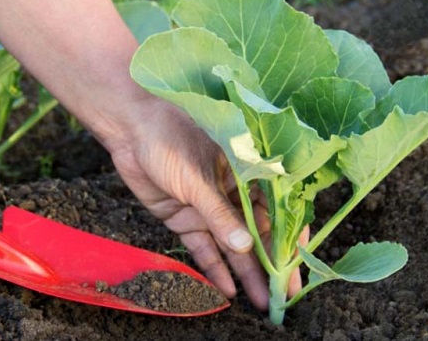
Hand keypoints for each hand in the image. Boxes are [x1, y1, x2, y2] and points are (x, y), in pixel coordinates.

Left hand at [0, 0, 303, 307]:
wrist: (130, 127)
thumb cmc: (171, 135)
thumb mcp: (198, 177)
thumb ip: (221, 214)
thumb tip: (245, 248)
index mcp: (247, 172)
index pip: (277, 208)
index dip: (289, 236)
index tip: (298, 262)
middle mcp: (232, 191)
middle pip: (257, 233)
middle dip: (270, 263)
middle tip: (284, 294)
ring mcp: (208, 206)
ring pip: (232, 245)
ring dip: (245, 272)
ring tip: (260, 301)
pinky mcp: (185, 217)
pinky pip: (203, 247)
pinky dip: (213, 267)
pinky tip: (227, 289)